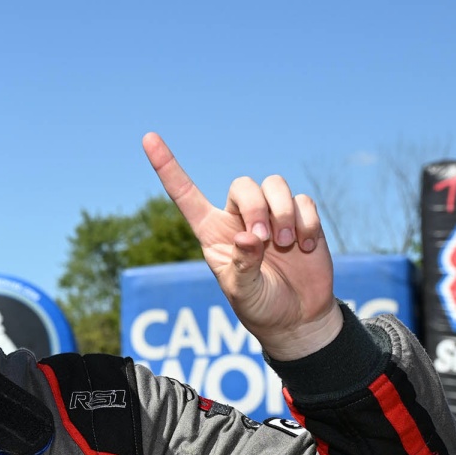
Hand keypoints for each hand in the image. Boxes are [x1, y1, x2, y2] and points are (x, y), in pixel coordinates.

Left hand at [143, 132, 341, 360]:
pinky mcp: (300, 217)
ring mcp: (271, 215)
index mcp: (212, 233)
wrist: (298, 316)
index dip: (167, 167)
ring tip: (287, 244)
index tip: (148, 138)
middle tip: (266, 241)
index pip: (185, 194)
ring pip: (274, 184)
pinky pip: (304, 200)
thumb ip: (243, 266)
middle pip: (243, 185)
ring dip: (283, 213)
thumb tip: (248, 238)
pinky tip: (306, 246)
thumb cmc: (260, 306)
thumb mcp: (244, 293)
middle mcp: (239, 218)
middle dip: (257, 209)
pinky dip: (306, 222)